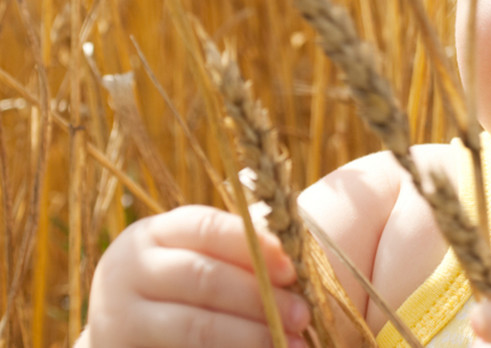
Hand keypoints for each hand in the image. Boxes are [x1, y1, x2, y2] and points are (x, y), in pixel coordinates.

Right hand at [81, 205, 310, 347]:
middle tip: (302, 314)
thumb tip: (294, 273)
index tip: (292, 269)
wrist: (124, 343)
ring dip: (250, 336)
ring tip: (293, 344)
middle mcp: (128, 269)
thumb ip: (237, 261)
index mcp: (152, 234)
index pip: (205, 227)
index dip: (253, 245)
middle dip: (258, 296)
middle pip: (202, 276)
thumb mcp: (198, 266)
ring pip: (194, 326)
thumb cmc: (177, 296)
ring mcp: (116, 316)